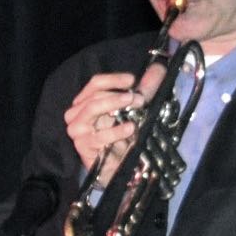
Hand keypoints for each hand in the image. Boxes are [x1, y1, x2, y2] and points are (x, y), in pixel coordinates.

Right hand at [64, 63, 165, 185]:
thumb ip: (146, 89)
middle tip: (140, 98)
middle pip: (95, 95)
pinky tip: (131, 128)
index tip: (132, 80)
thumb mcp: (135, 110)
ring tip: (135, 105)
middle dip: (119, 94)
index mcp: (86, 101)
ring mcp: (78, 130)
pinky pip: (99, 135)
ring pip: (92, 108)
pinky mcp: (83, 146)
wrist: (118, 166)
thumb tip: (159, 69)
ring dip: (115, 104)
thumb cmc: (122, 136)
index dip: (114, 79)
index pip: (95, 83)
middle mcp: (77, 113)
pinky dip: (116, 130)